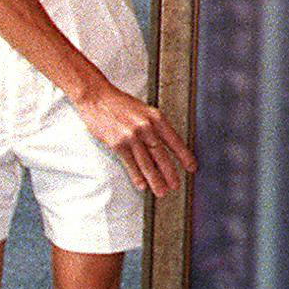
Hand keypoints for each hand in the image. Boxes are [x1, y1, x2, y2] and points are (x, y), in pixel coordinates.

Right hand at [72, 79, 195, 194]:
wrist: (97, 97)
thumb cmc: (120, 103)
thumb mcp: (144, 110)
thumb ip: (155, 126)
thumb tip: (165, 146)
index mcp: (156, 118)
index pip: (175, 141)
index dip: (185, 156)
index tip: (191, 167)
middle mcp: (146, 127)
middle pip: (162, 155)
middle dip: (170, 173)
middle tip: (176, 186)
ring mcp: (131, 136)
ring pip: (147, 163)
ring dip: (155, 180)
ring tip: (161, 191)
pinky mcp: (117, 143)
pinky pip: (130, 163)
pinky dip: (137, 176)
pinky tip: (142, 185)